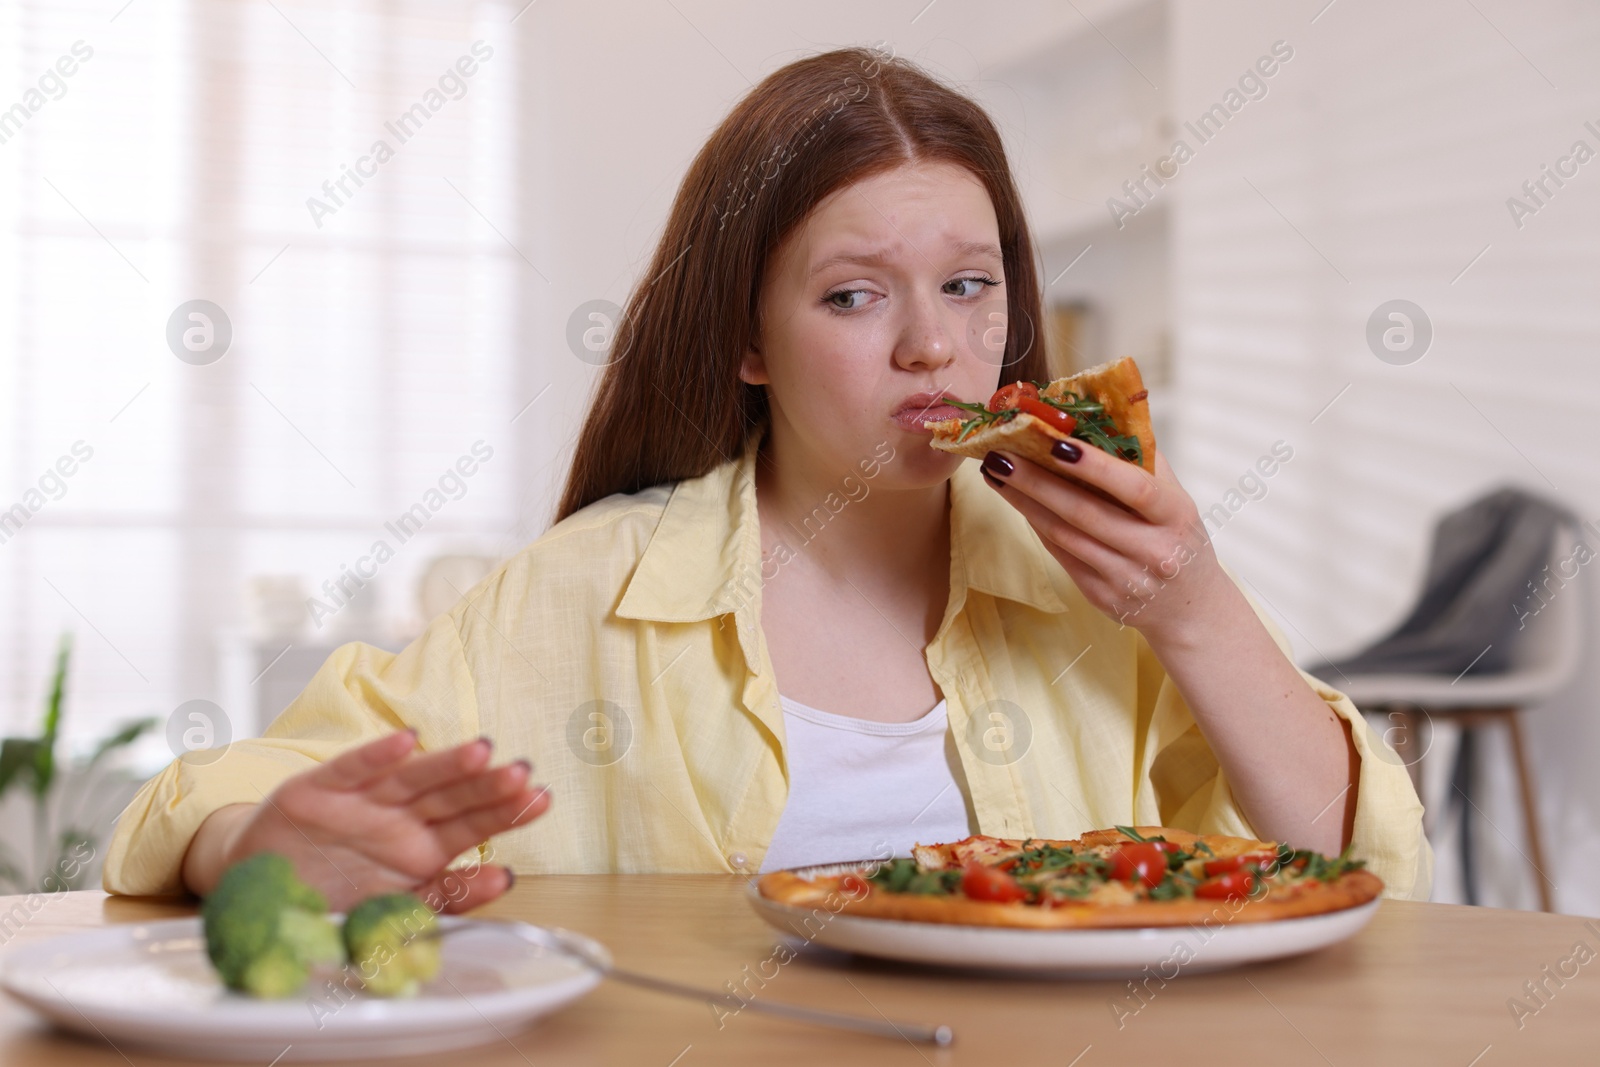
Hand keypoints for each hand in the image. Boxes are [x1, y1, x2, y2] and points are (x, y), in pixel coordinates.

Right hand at [185, 731, 549, 912]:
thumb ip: (447, 896)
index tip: (541, 799)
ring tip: (481, 751)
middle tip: (522, 772)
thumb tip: (506, 878)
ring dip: (444, 765)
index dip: (506, 811)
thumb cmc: (334, 895)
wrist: (260, 888)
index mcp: (424, 846)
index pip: (473, 824)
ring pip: (411, 778)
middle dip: (486, 785)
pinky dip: (375, 756)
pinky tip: (405, 742)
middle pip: (450, 798)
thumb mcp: (393, 908)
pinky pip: (350, 771)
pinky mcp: (317, 791)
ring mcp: (362, 802)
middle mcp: (399, 818)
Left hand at [978, 442, 1224, 643]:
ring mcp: (1125, 578)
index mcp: (1176, 516)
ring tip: (996, 473)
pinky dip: (1036, 524)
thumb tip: (1100, 416)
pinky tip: (1016, 500)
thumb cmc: (1178, 539)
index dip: (1095, 466)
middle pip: (1085, 512)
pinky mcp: (1101, 596)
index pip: (1135, 487)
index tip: (1054, 441)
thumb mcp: (1178, 500)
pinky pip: (1060, 554)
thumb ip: (1144, 461)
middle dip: (1037, 481)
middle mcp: (1153, 550)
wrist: (1192, 611)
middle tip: (1000, 454)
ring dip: (1024, 502)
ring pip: (1064, 535)